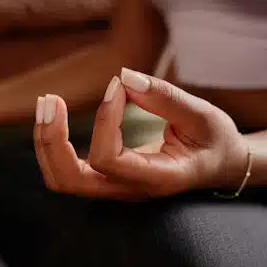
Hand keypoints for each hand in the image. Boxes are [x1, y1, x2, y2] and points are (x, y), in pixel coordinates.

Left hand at [33, 69, 248, 199]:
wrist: (220, 164)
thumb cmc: (215, 139)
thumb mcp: (203, 115)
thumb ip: (165, 97)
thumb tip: (125, 77)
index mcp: (157, 179)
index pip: (110, 159)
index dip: (105, 119)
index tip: (117, 86)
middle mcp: (129, 189)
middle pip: (70, 181)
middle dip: (52, 140)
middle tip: (51, 100)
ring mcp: (115, 187)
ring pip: (61, 180)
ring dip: (46, 141)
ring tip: (48, 103)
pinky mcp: (106, 177)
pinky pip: (66, 170)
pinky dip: (53, 143)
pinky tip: (55, 114)